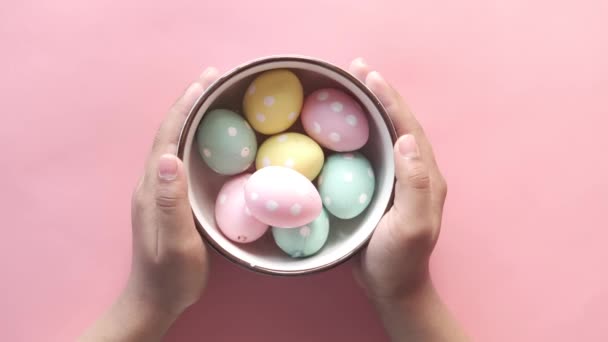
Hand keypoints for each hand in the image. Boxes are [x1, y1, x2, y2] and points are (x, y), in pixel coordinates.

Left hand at [81, 67, 219, 340]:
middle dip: (190, 102)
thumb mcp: (175, 241)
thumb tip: (170, 156)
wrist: (155, 300)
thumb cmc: (171, 275)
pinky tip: (212, 139)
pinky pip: (182, 157)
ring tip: (215, 98)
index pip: (168, 135)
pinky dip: (196, 137)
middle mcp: (153, 182)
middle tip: (217, 79)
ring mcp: (159, 191)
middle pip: (170, 132)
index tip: (207, 81)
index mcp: (153, 187)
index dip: (186, 105)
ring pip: (176, 142)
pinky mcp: (168, 199)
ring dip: (193, 116)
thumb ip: (171, 201)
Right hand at [349, 58, 446, 300]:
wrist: (392, 287)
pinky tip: (338, 125)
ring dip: (366, 108)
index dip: (389, 99)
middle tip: (353, 69)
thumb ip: (415, 183)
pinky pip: (369, 151)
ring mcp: (397, 179)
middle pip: (396, 123)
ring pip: (383, 134)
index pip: (406, 127)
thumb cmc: (400, 260)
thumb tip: (406, 139)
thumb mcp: (412, 225)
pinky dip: (356, 131)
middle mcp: (414, 171)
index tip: (368, 75)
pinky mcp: (380, 188)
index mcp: (425, 175)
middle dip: (377, 94)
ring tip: (346, 86)